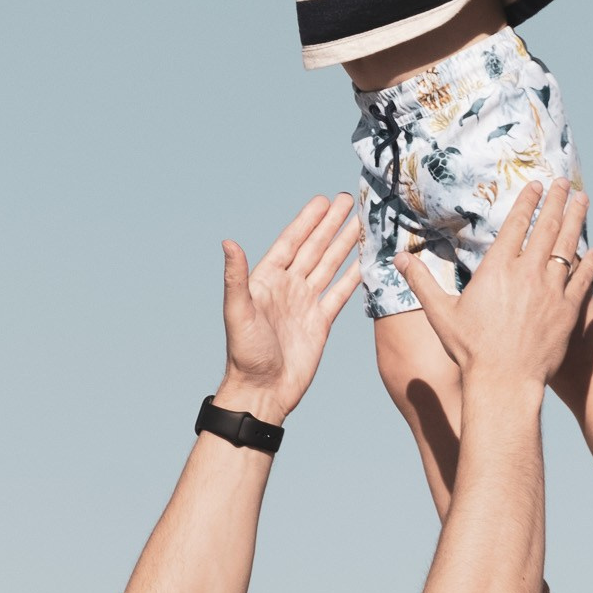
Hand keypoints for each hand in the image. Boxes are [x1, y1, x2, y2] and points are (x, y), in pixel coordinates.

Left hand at [216, 195, 360, 423]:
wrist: (263, 391)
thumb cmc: (245, 355)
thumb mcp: (238, 313)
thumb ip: (236, 278)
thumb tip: (228, 243)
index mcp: (266, 281)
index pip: (291, 243)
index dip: (307, 222)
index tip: (323, 202)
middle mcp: (287, 288)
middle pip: (313, 248)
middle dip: (330, 225)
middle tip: (348, 200)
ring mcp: (305, 304)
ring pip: (329, 266)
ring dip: (343, 245)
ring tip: (360, 223)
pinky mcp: (320, 322)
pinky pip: (340, 293)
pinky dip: (352, 277)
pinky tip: (364, 261)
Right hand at [395, 181, 592, 389]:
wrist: (503, 382)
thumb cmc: (470, 350)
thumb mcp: (440, 313)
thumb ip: (421, 281)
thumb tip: (397, 258)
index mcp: (497, 269)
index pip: (516, 225)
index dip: (528, 201)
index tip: (537, 185)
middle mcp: (527, 273)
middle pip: (546, 227)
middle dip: (557, 200)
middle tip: (566, 182)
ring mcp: (551, 290)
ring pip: (568, 246)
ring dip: (576, 220)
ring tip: (583, 201)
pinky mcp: (567, 310)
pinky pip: (583, 279)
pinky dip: (590, 263)